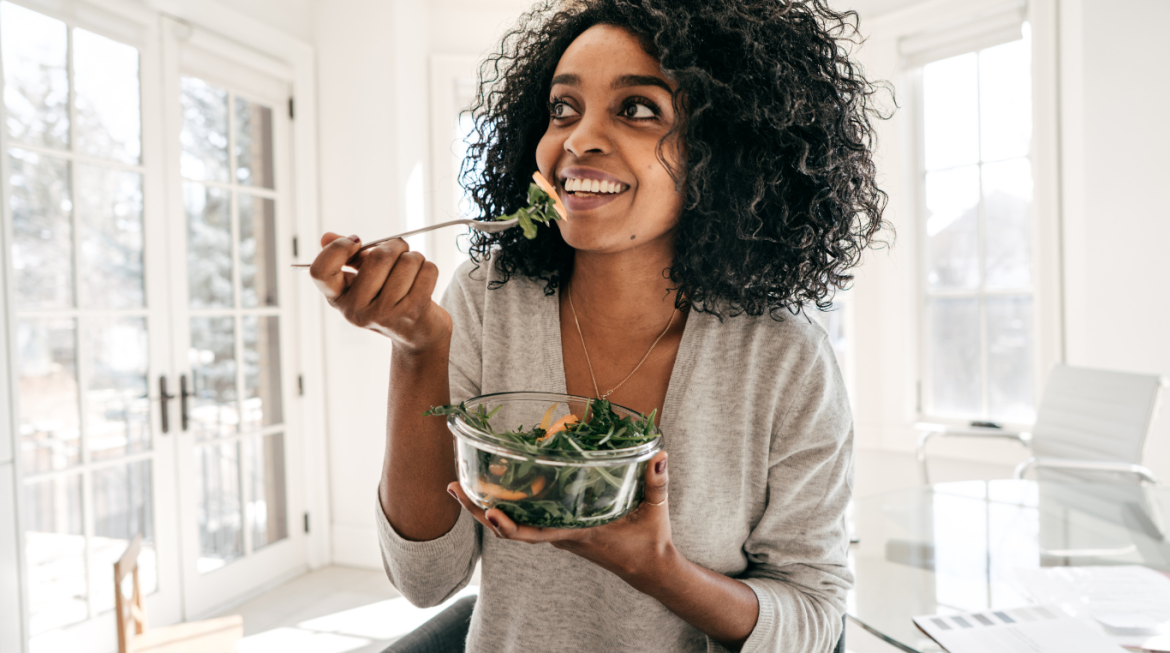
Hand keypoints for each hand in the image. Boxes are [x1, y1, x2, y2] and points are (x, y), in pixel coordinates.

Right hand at [309, 232, 451, 351]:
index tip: (356, 242)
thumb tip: (327, 237)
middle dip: (395, 246)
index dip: (337, 249)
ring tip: (412, 271)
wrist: (417, 336)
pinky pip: (428, 270)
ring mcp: (385, 314)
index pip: (320, 272)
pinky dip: (429, 268)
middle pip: (379, 256)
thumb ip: (347, 258)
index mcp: (338, 299)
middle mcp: (357, 310)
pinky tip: (423, 281)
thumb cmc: (388, 300)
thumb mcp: (362, 282)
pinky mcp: (413, 313)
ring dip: (415, 258)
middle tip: (400, 251)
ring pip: (408, 261)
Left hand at [447, 451, 675, 587]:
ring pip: (513, 524)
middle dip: (478, 510)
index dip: (509, 526)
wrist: (650, 568)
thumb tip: (658, 455)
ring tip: (461, 483)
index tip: (488, 512)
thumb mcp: (656, 509)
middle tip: (452, 487)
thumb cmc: (650, 540)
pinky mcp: (561, 529)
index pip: (534, 534)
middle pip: (509, 528)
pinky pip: (527, 519)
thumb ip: (657, 482)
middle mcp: (560, 535)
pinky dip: (507, 506)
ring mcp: (558, 533)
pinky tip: (496, 487)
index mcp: (577, 534)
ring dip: (485, 506)